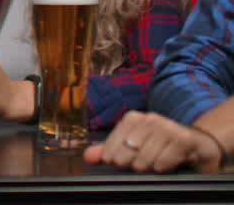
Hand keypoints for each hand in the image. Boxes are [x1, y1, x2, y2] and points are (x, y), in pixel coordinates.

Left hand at [84, 111, 223, 172]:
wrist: (199, 145)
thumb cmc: (162, 147)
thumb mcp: (135, 147)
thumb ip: (110, 150)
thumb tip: (88, 157)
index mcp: (134, 118)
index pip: (113, 141)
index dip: (112, 155)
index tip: (115, 163)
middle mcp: (150, 119)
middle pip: (128, 151)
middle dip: (131, 163)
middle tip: (140, 165)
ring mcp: (167, 128)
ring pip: (144, 158)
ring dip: (148, 167)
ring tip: (155, 164)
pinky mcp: (183, 140)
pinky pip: (163, 162)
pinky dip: (162, 167)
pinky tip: (167, 165)